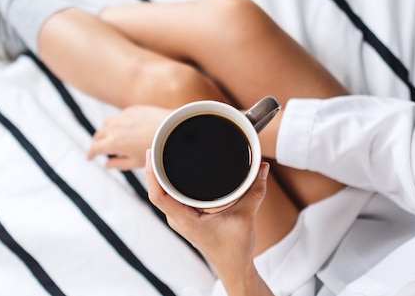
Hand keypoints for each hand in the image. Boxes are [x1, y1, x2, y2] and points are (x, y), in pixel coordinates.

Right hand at [87, 105, 171, 169]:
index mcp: (113, 143)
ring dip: (105, 131)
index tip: (89, 158)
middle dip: (96, 143)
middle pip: (98, 135)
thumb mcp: (136, 162)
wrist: (174, 131)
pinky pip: (120, 116)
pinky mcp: (133, 109)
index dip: (90, 154)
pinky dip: (118, 123)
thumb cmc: (157, 150)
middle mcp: (115, 127)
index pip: (94, 148)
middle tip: (97, 149)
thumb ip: (119, 164)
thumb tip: (107, 164)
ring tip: (109, 138)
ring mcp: (124, 116)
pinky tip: (124, 129)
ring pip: (108, 123)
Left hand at [146, 151, 273, 294]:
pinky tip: (170, 170)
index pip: (159, 196)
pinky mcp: (185, 217)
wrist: (234, 268)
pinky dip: (167, 183)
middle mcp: (178, 219)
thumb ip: (255, 191)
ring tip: (159, 153)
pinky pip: (170, 197)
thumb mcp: (246, 217)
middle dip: (153, 168)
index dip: (151, 174)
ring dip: (159, 175)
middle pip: (157, 191)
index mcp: (186, 221)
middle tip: (156, 145)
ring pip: (162, 194)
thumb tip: (263, 168)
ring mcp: (180, 219)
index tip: (151, 154)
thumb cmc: (236, 249)